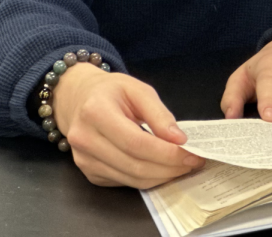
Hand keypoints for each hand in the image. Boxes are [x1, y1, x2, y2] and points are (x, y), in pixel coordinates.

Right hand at [51, 62, 204, 187]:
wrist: (78, 98)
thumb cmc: (111, 91)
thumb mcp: (137, 89)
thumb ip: (159, 114)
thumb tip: (179, 140)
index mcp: (96, 112)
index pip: (136, 143)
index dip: (167, 154)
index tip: (192, 154)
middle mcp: (86, 140)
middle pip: (135, 166)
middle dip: (169, 168)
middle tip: (193, 162)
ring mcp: (84, 161)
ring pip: (131, 180)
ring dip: (161, 176)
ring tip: (182, 166)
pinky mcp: (89, 173)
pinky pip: (124, 182)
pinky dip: (147, 178)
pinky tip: (161, 168)